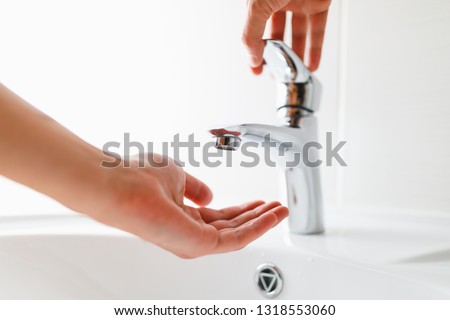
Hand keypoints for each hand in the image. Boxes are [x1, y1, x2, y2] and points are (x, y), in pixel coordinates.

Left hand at [97, 154, 288, 257]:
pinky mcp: (199, 244)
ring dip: (262, 222)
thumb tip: (209, 195)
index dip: (242, 208)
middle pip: (232, 227)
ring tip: (281, 210)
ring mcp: (193, 241)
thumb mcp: (176, 177)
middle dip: (257, 216)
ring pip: (237, 235)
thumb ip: (195, 188)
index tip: (259, 201)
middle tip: (277, 207)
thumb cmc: (139, 178)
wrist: (120, 185)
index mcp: (183, 216)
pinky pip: (236, 239)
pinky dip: (256, 227)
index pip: (219, 217)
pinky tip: (270, 216)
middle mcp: (188, 232)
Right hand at [242, 0, 330, 73]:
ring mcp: (298, 2)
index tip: (256, 70)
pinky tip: (313, 64)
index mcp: (258, 1)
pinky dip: (316, 48)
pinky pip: (317, 29)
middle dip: (277, 56)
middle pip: (276, 35)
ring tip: (296, 73)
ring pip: (298, 34)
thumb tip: (252, 59)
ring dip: (298, 54)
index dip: (254, 53)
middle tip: (278, 73)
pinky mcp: (319, 3)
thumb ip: (251, 34)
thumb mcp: (257, 6)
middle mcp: (277, 2)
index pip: (253, 32)